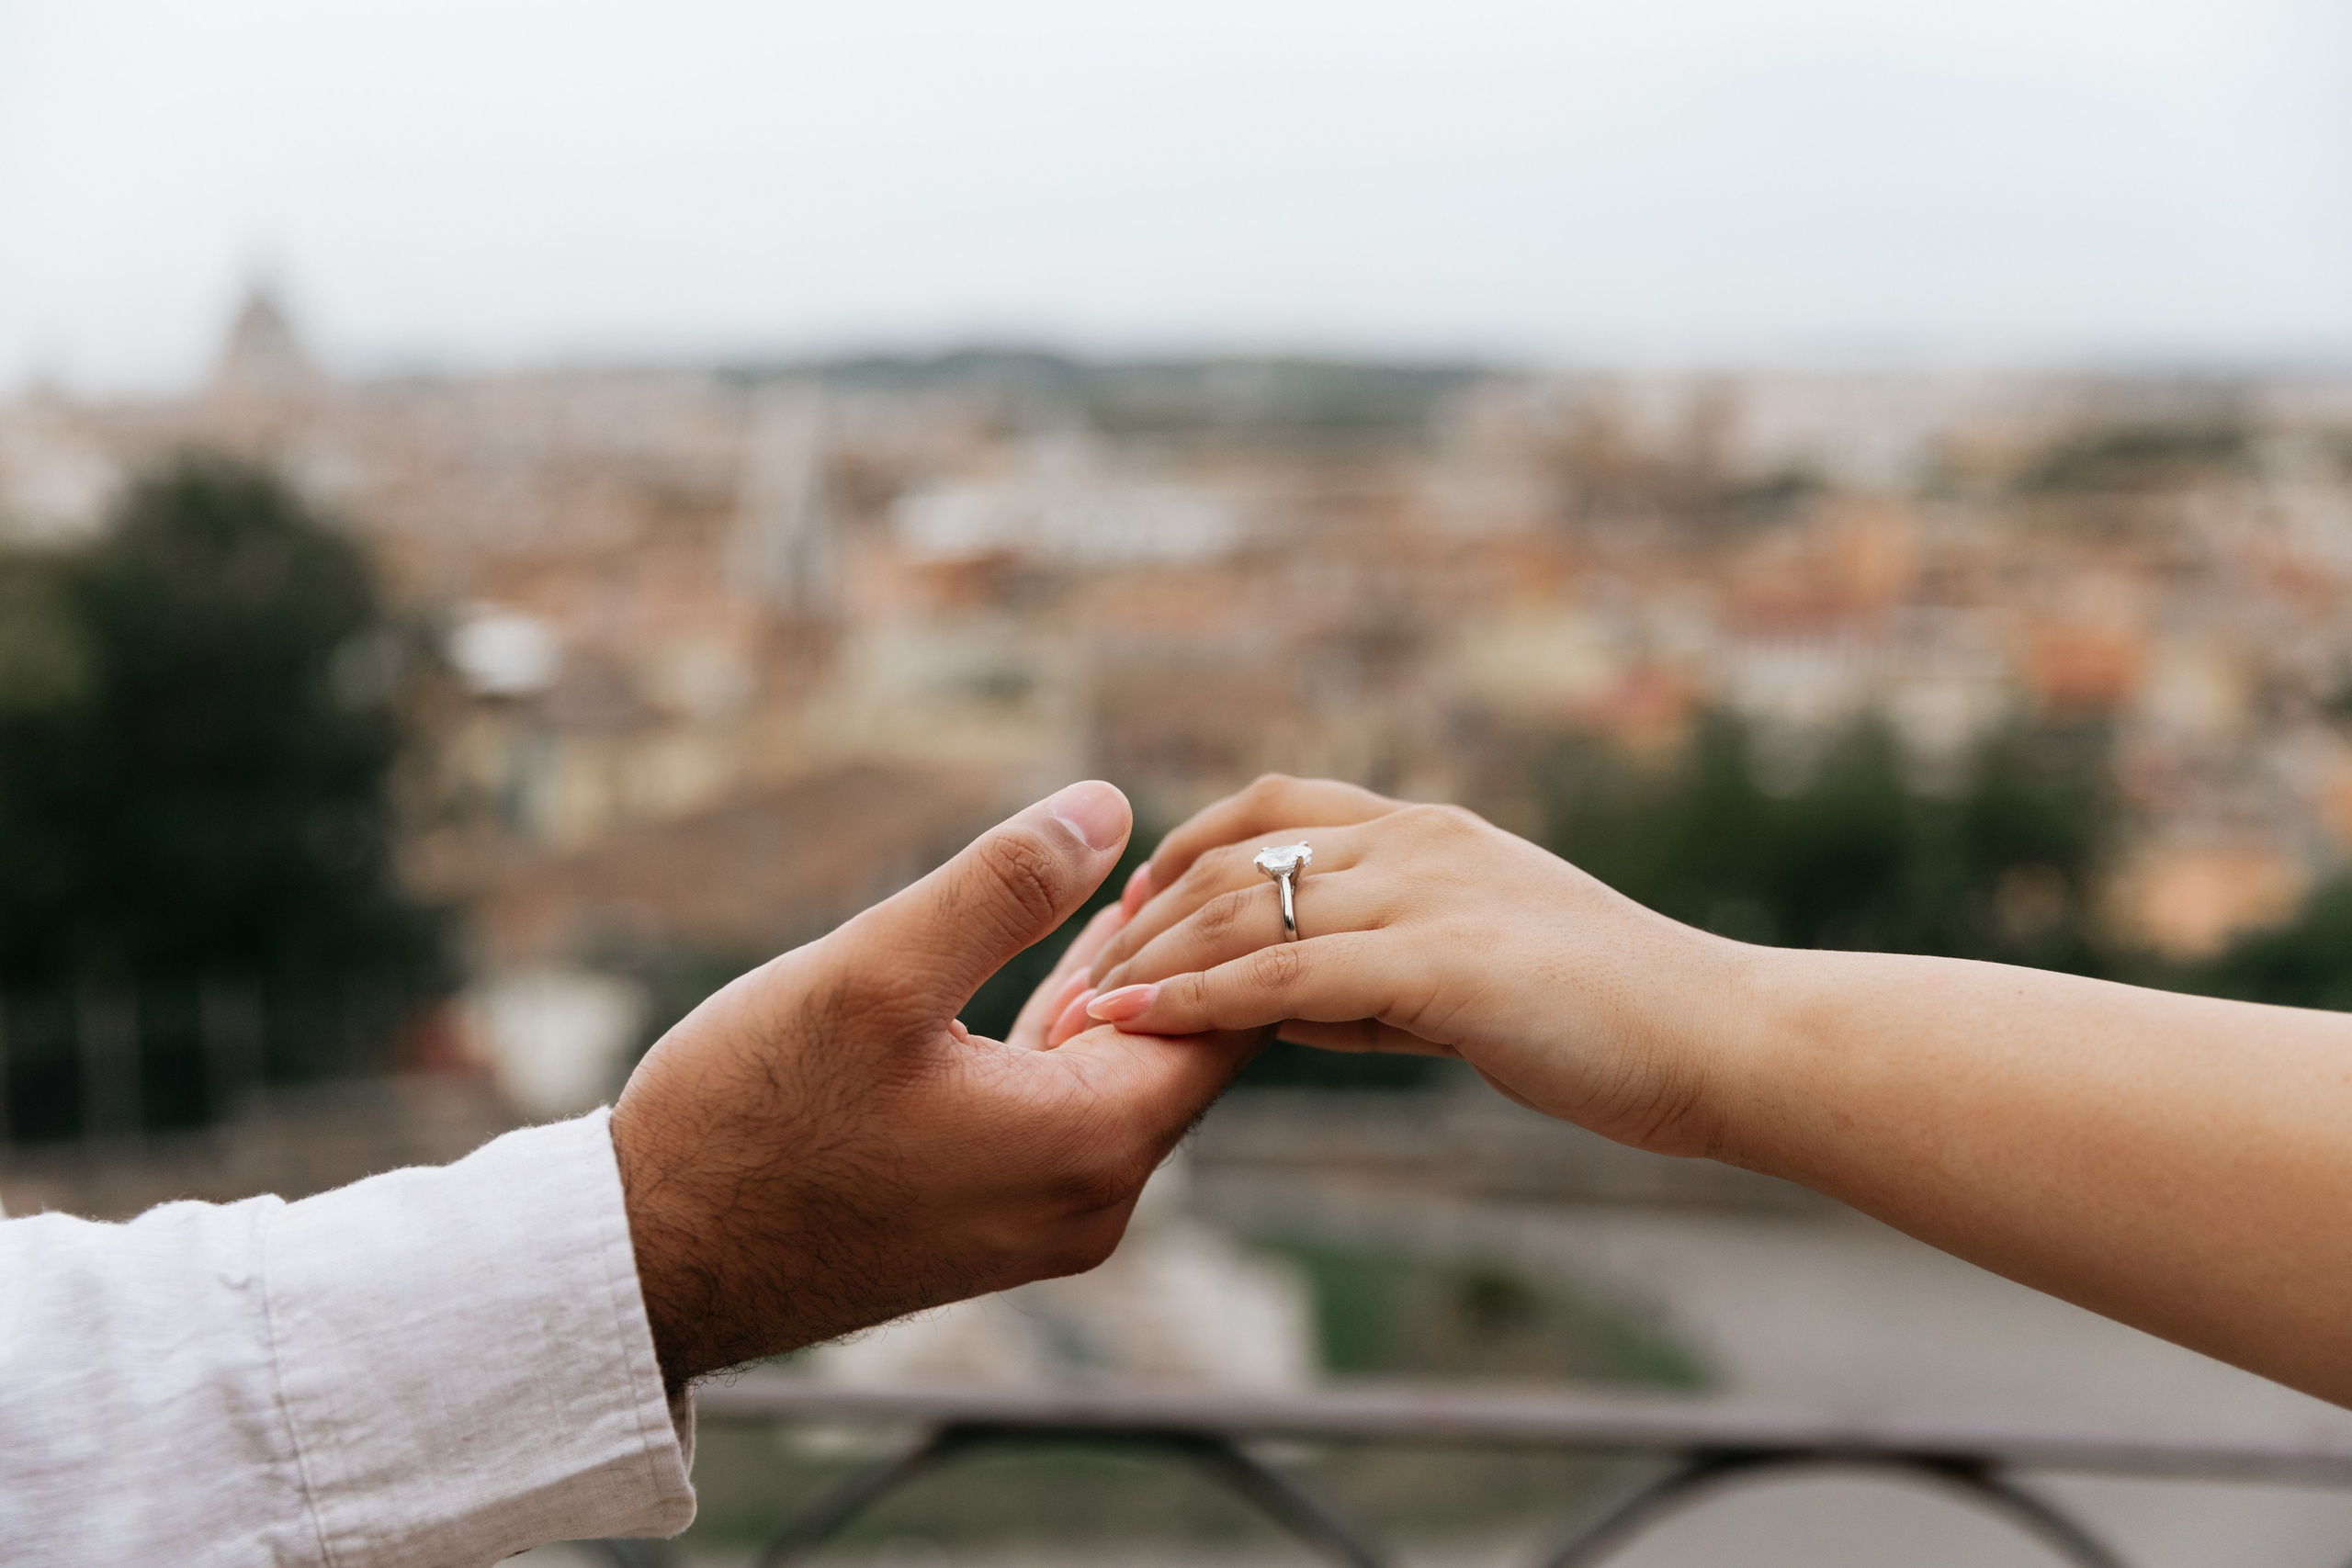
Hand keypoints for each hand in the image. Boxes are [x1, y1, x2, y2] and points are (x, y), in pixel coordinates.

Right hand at [610, 781, 1260, 1393]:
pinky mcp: (990, 1216)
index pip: (1227, 1023)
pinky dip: (1071, 1033)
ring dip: (1126, 988)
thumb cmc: (750, 1119)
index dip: (1228, 927)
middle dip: (1186, 951)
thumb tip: (1111, 807)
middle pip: (1187, 1052)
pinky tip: (1073, 967)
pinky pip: (1067, 1108)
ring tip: (1142, 884)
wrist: (652, 1258)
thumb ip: (1002, 888)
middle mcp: (1088, 1200)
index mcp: (1089, 1143)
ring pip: (1125, 1077)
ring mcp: (1040, 1218)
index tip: (1225, 842)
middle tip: (1194, 843)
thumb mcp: (874, 974)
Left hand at [1082, 775, 1747, 1154]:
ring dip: (1150, 959)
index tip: (1127, 902)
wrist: (1716, 1037)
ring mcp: (1427, 893)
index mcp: (1426, 831)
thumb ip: (1371, 976)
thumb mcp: (1471, 972)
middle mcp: (1415, 842)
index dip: (1183, 848)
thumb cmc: (1604, 1017)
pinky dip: (1198, 999)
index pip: (1270, 806)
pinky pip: (1284, 976)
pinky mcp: (1440, 964)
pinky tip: (1138, 1022)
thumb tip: (1275, 1003)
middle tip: (1074, 972)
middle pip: (1236, 857)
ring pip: (1247, 910)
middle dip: (1142, 917)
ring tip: (1076, 1005)